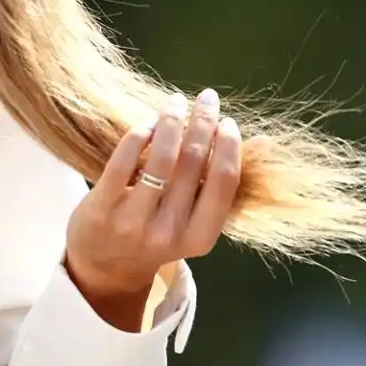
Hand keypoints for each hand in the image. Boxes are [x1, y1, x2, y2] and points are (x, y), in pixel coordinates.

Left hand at [64, 88, 240, 309]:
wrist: (105, 267)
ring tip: (176, 102)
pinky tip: (149, 123)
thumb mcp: (193, 223)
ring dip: (172, 121)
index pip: (224, 183)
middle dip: (203, 122)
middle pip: (193, 163)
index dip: (229, 146)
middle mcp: (168, 233)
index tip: (228, 122)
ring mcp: (133, 222)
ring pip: (160, 159)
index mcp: (200, 238)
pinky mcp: (101, 209)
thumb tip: (263, 140)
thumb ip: (217, 187)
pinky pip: (123, 161)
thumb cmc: (159, 235)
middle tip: (207, 98)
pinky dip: (140, 134)